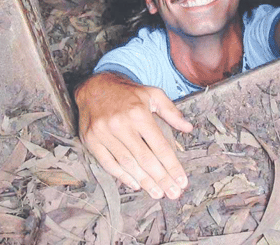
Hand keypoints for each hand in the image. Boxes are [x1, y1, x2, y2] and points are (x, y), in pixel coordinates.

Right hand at [75, 72, 192, 198]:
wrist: (94, 86)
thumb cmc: (128, 92)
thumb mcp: (153, 94)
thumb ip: (171, 111)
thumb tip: (188, 128)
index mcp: (139, 113)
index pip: (160, 146)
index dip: (172, 166)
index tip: (182, 181)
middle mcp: (121, 124)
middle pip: (145, 159)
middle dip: (161, 179)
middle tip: (173, 193)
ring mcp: (104, 133)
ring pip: (128, 164)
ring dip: (144, 182)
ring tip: (158, 193)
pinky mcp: (91, 139)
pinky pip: (108, 163)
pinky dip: (122, 176)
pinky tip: (135, 184)